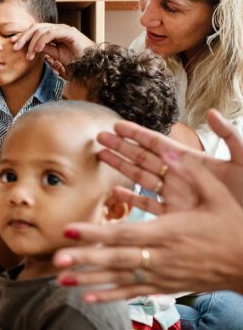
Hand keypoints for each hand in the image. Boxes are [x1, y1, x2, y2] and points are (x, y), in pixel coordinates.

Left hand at [11, 23, 93, 62]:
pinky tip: (37, 51)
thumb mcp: (57, 56)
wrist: (94, 65)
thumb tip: (32, 49)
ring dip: (32, 42)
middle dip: (23, 36)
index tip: (13, 43)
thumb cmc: (78, 62)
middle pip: (36, 27)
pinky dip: (42, 41)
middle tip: (15, 47)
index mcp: (56, 33)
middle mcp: (59, 29)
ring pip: (42, 30)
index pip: (36, 30)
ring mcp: (65, 29)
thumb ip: (46, 50)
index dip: (24, 35)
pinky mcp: (70, 33)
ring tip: (28, 55)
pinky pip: (51, 33)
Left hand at [53, 149, 242, 299]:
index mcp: (168, 232)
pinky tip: (87, 296)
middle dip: (84, 259)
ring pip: (120, 279)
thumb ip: (191, 171)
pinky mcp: (166, 287)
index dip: (95, 232)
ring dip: (89, 280)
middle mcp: (161, 257)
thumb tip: (169, 146)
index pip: (124, 232)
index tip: (69, 229)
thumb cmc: (233, 226)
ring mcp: (162, 275)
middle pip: (116, 259)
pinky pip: (133, 292)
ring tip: (60, 281)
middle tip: (56, 260)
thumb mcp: (216, 195)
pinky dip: (110, 295)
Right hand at [97, 109, 242, 209]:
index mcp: (193, 161)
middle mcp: (180, 177)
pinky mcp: (176, 217)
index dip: (137, 133)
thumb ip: (229, 136)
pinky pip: (149, 206)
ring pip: (141, 178)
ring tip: (102, 156)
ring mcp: (177, 196)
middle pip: (143, 157)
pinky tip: (116, 191)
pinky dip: (131, 198)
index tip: (117, 125)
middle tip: (99, 137)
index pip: (158, 143)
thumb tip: (210, 113)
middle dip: (121, 147)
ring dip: (120, 166)